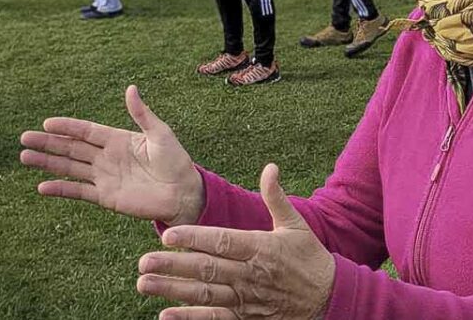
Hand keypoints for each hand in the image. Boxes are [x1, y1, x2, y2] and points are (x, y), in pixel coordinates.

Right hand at [20, 85, 205, 223]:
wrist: (183, 192)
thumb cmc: (176, 161)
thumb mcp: (160, 134)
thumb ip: (142, 114)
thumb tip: (130, 88)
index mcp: (118, 139)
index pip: (86, 131)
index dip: (67, 127)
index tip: (46, 123)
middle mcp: (107, 157)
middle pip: (72, 148)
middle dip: (48, 143)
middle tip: (24, 138)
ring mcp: (104, 177)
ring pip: (70, 168)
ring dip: (47, 163)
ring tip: (24, 157)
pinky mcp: (106, 197)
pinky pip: (79, 191)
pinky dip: (61, 189)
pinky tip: (42, 187)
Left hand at [138, 163, 333, 319]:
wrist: (328, 297)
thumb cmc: (309, 258)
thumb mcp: (295, 225)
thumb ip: (276, 197)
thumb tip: (270, 167)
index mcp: (260, 248)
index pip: (222, 242)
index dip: (195, 238)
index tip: (168, 235)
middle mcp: (250, 275)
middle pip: (206, 270)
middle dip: (173, 266)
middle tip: (143, 262)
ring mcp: (246, 299)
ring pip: (204, 295)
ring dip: (173, 290)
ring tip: (145, 284)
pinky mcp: (245, 318)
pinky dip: (190, 318)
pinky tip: (166, 314)